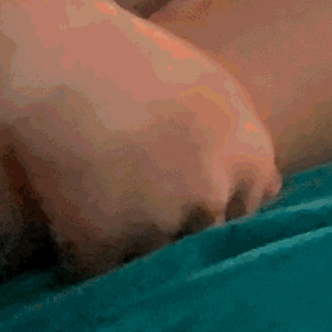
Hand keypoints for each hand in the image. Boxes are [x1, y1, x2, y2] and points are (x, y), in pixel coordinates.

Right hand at [0, 10, 280, 278]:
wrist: (61, 60)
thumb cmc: (136, 61)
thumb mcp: (214, 89)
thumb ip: (241, 145)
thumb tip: (269, 190)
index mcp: (249, 159)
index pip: (251, 208)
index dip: (219, 203)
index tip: (189, 190)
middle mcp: (213, 197)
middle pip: (206, 238)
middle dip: (179, 228)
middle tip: (140, 195)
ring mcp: (159, 225)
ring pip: (155, 260)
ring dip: (133, 247)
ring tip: (103, 201)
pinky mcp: (102, 245)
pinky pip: (101, 271)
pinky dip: (86, 254)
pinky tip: (72, 216)